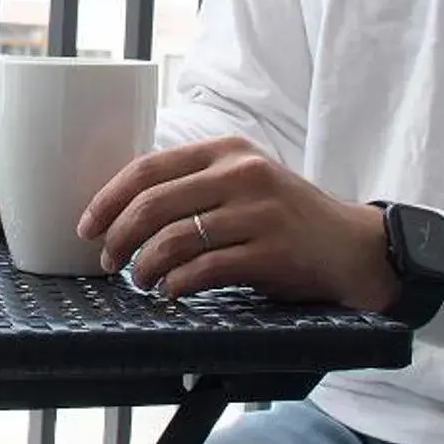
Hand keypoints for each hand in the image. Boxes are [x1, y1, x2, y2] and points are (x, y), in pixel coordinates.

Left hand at [82, 136, 397, 307]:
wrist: (355, 248)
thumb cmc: (287, 219)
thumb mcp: (244, 184)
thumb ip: (195, 187)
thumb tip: (123, 210)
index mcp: (227, 151)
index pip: (148, 168)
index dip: (108, 198)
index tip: (87, 225)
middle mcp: (242, 174)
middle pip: (153, 204)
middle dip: (118, 237)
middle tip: (107, 261)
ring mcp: (259, 213)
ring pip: (175, 239)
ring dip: (145, 267)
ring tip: (141, 281)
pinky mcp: (272, 252)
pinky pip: (205, 269)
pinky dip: (178, 284)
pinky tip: (172, 292)